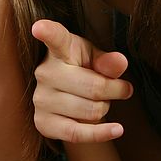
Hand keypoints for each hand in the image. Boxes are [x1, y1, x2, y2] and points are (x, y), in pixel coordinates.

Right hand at [31, 19, 132, 143]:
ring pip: (90, 111)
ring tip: (99, 102)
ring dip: (104, 109)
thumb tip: (120, 63)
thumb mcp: (97, 59)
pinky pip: (77, 134)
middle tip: (120, 89)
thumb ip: (109, 61)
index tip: (39, 27)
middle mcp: (45, 72)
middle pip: (93, 88)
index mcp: (60, 50)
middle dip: (115, 91)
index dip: (47, 32)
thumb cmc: (83, 71)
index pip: (55, 39)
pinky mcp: (42, 123)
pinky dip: (101, 134)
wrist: (67, 97)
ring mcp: (41, 98)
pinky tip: (117, 129)